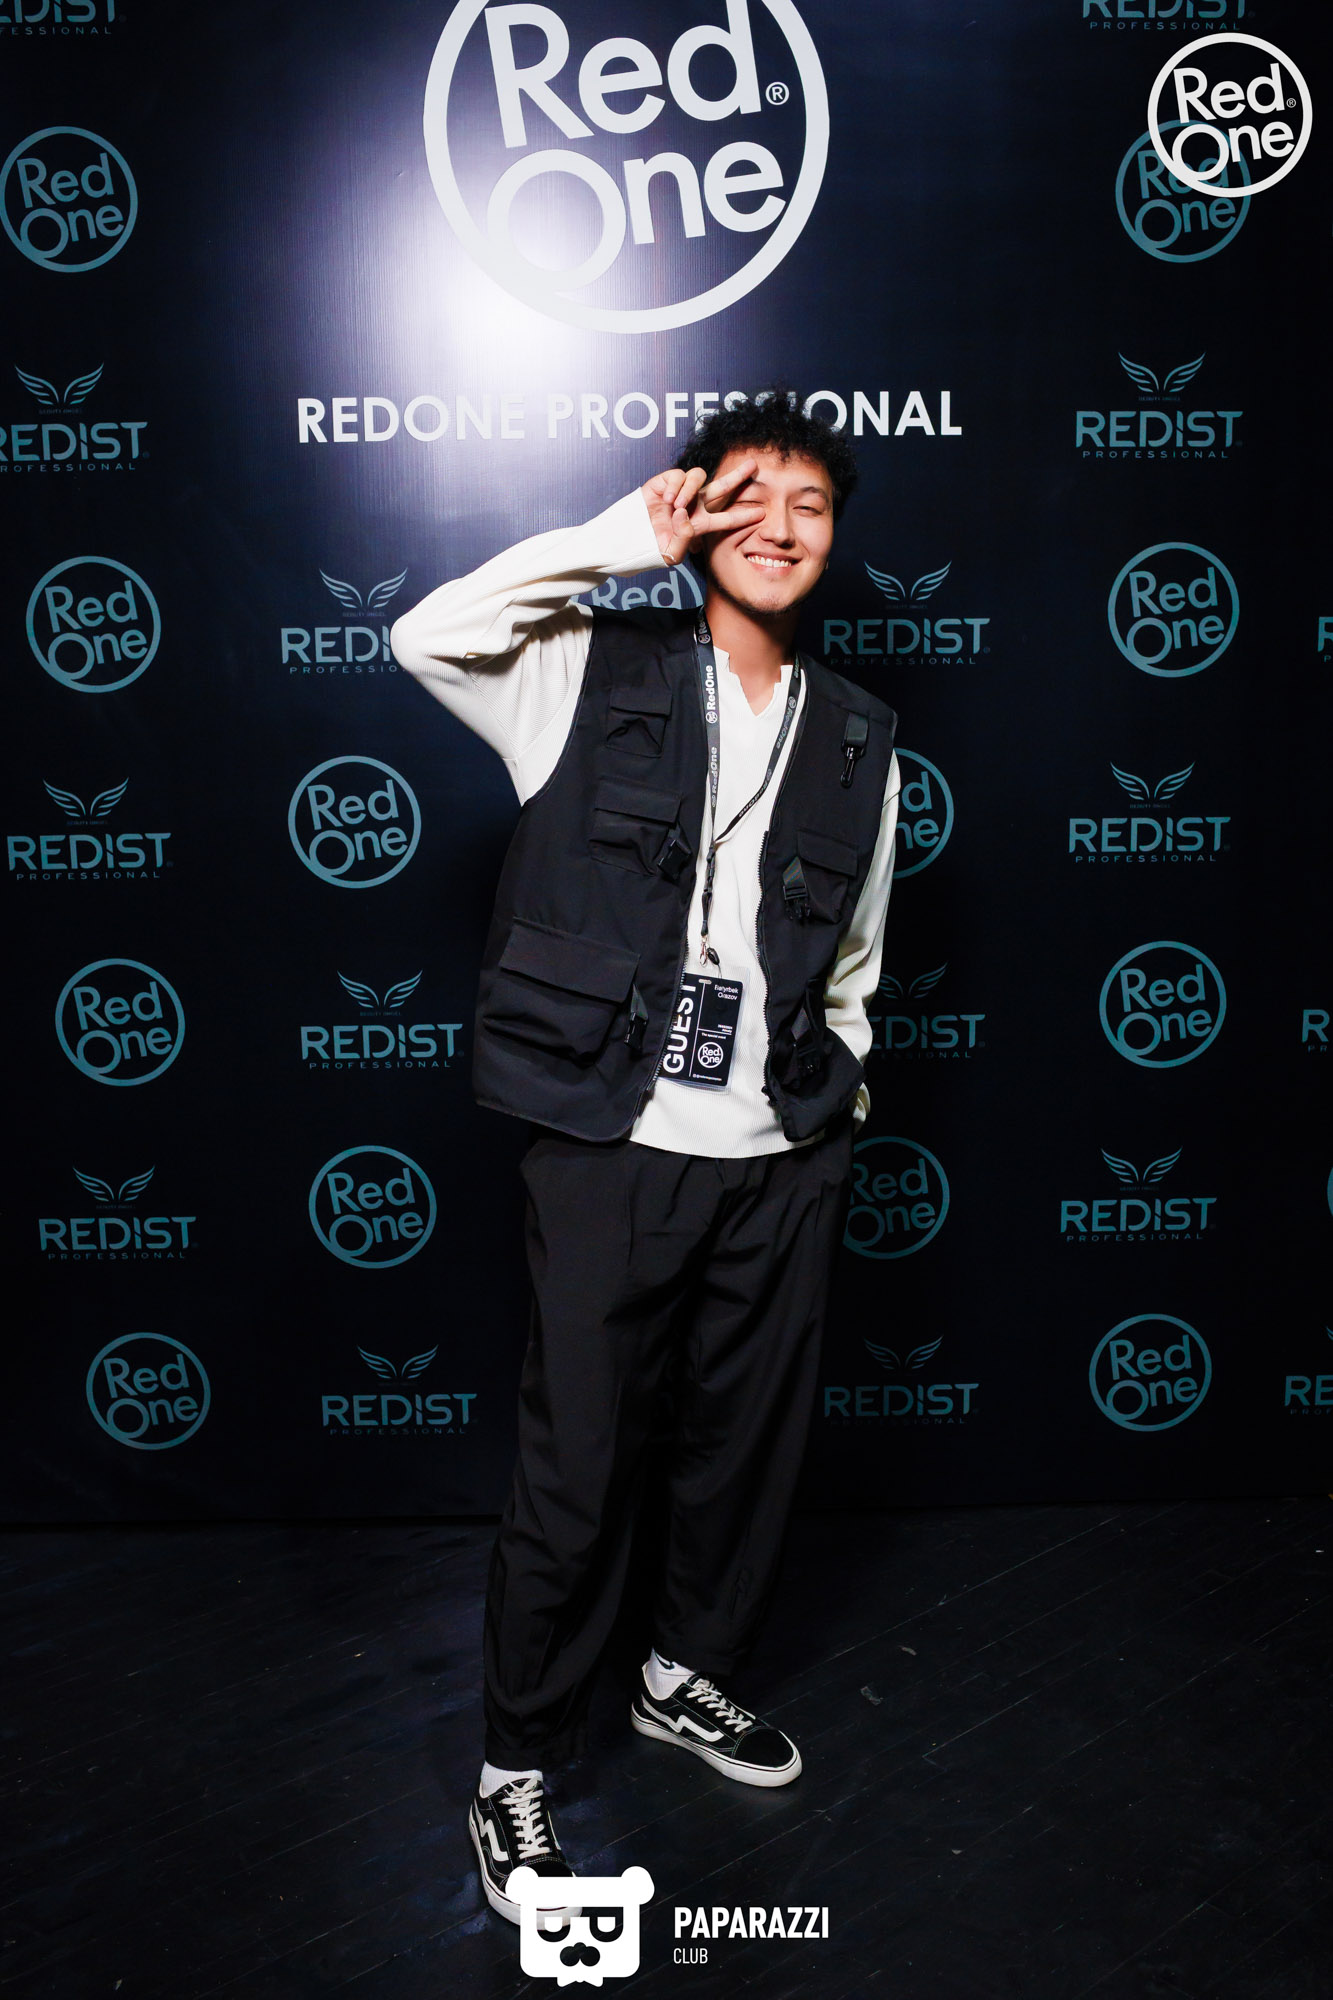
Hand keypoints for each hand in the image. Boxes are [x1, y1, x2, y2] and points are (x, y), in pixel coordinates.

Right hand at [640, 458, 764, 565]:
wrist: (631, 538)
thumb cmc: (652, 548)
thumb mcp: (671, 555)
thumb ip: (683, 540)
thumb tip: (685, 515)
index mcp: (700, 522)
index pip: (726, 517)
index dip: (743, 515)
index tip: (761, 513)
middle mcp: (694, 504)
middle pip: (721, 487)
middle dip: (737, 476)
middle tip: (754, 465)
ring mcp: (681, 491)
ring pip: (699, 476)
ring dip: (691, 490)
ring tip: (678, 507)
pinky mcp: (666, 481)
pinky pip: (679, 475)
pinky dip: (676, 487)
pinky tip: (668, 500)